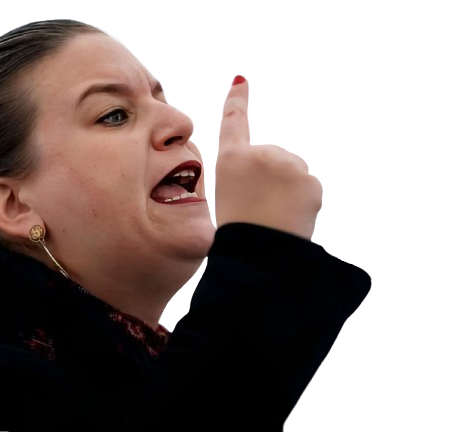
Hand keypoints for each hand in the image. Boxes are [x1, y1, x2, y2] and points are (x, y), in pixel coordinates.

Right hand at [215, 75, 322, 240]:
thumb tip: (277, 167)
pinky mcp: (309, 178)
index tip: (240, 80)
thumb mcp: (230, 196)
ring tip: (273, 214)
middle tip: (259, 206)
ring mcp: (286, 164)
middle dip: (271, 177)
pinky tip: (289, 217)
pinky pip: (307, 186)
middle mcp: (259, 153)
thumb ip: (248, 174)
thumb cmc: (239, 230)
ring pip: (292, 172)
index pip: (233, 121)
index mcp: (231, 159)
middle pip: (272, 157)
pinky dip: (301, 201)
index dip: (237, 100)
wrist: (259, 253)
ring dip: (286, 190)